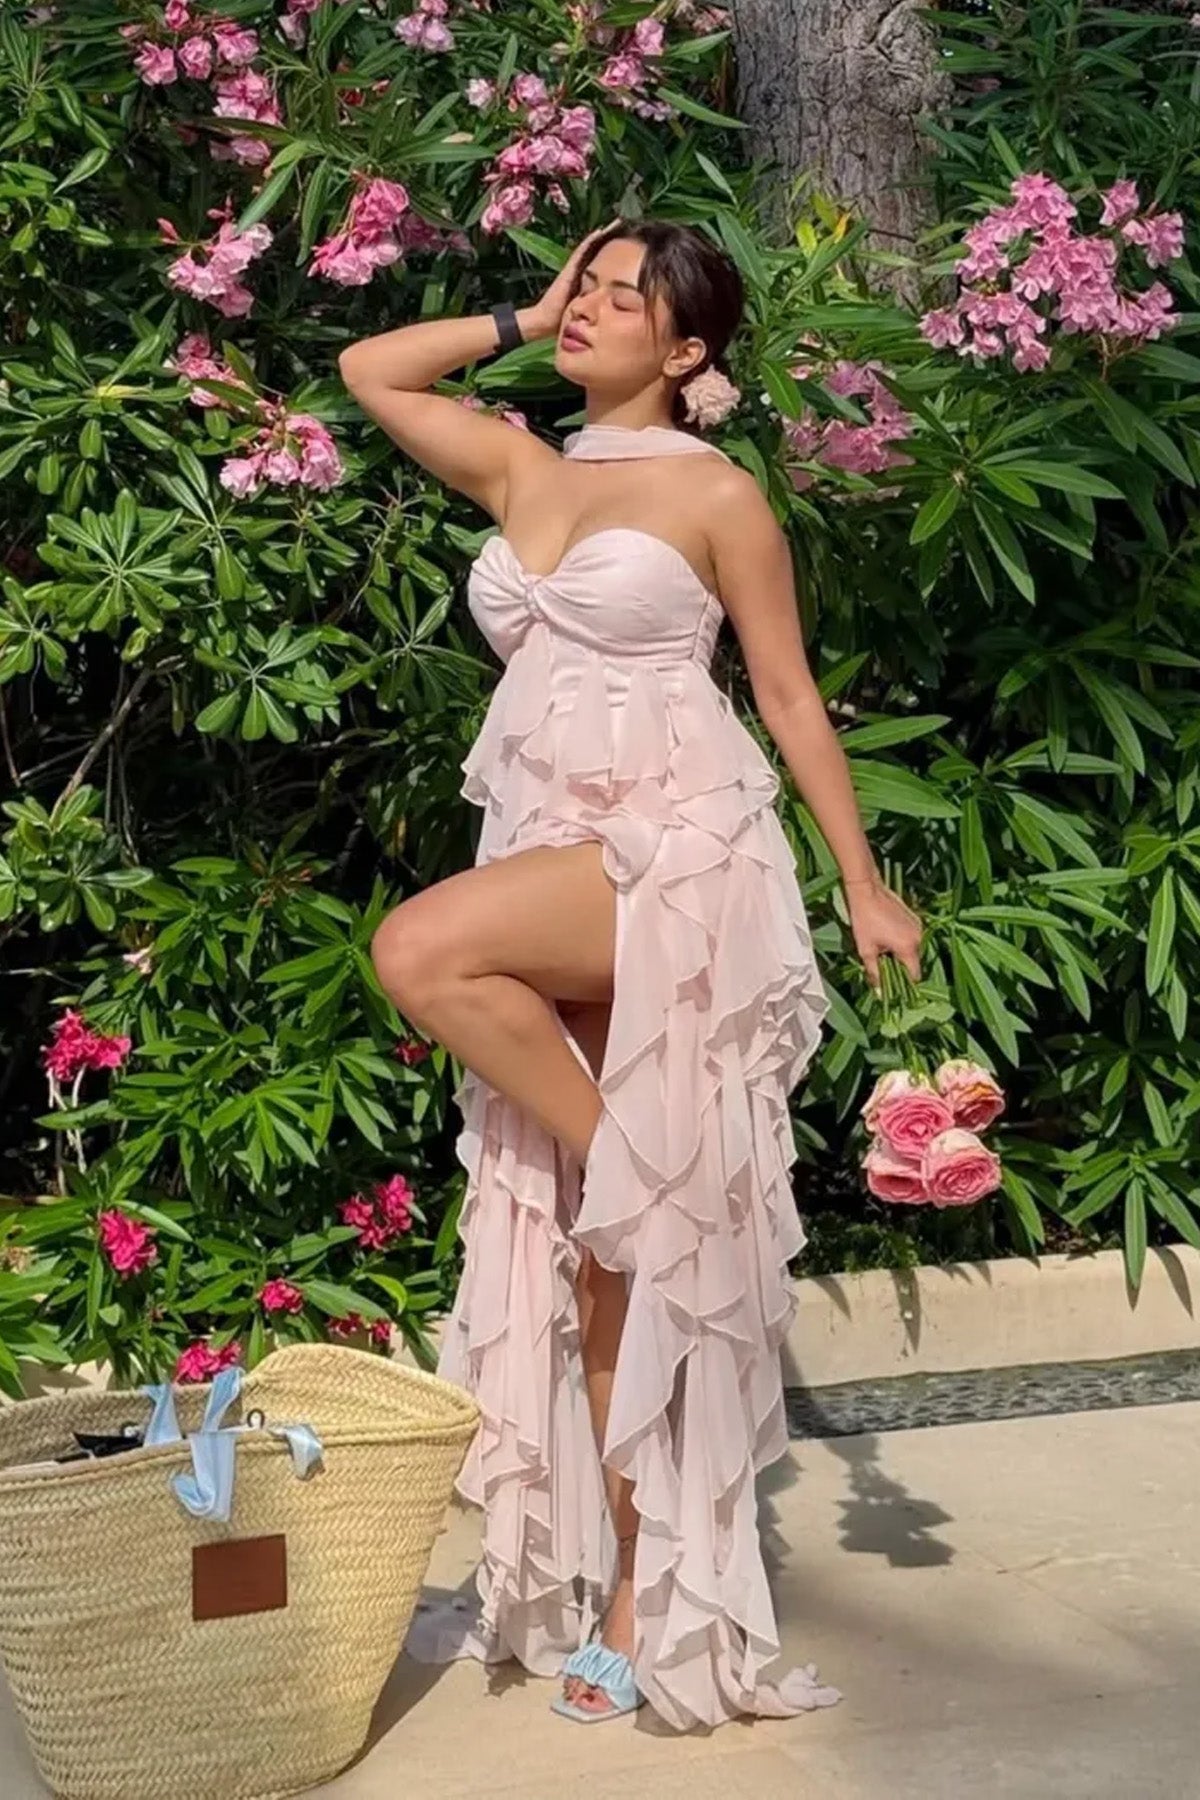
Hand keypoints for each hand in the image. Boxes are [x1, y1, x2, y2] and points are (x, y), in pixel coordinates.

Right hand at [520, 220, 621, 339]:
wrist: (546, 321)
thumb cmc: (564, 320)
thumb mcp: (588, 312)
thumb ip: (599, 307)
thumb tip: (619, 313)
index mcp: (587, 280)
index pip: (603, 261)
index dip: (614, 251)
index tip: (629, 241)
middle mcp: (581, 271)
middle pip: (598, 250)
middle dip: (610, 237)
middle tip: (624, 222)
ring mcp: (574, 268)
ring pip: (591, 247)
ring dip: (603, 234)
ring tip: (616, 222)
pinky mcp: (569, 269)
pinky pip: (581, 251)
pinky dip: (590, 241)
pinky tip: (599, 232)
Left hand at [844, 875, 922, 988]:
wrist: (866, 891)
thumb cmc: (864, 919)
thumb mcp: (865, 950)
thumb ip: (874, 973)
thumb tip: (879, 992)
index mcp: (908, 947)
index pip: (914, 975)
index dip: (904, 983)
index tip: (894, 986)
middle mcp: (918, 937)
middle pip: (914, 962)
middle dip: (900, 967)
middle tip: (883, 966)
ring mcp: (918, 926)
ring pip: (913, 949)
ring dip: (901, 954)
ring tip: (882, 948)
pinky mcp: (914, 918)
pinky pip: (911, 937)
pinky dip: (902, 942)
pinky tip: (886, 937)